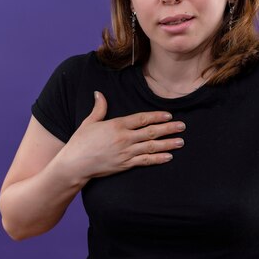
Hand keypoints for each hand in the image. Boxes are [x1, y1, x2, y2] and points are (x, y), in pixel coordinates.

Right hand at [59, 91, 184, 179]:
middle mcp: (124, 138)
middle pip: (151, 132)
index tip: (169, 115)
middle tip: (182, 126)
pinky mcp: (125, 165)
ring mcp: (126, 152)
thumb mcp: (89, 122)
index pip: (142, 119)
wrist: (75, 164)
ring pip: (151, 147)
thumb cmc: (80, 142)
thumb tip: (98, 93)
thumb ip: (98, 108)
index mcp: (117, 125)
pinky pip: (145, 161)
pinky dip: (158, 159)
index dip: (156, 116)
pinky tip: (169, 157)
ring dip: (168, 144)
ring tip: (181, 141)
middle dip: (168, 129)